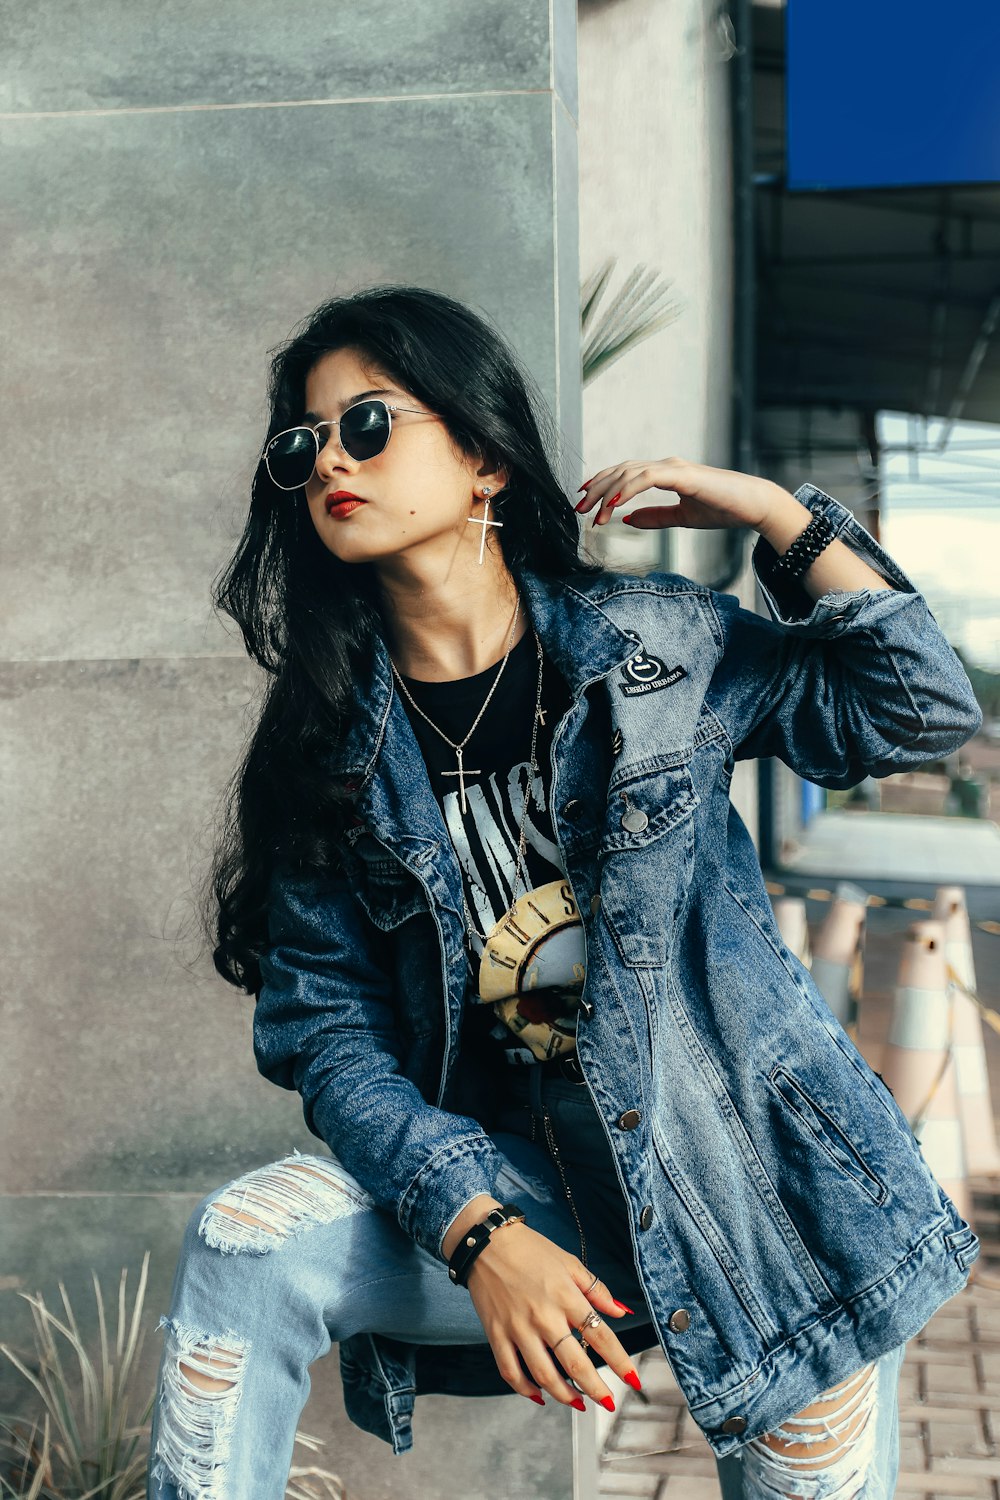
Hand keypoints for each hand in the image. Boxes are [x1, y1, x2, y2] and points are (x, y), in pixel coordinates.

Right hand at [465, 1221, 640, 1409]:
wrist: (487, 1242)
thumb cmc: (530, 1249)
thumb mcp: (569, 1262)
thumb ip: (596, 1289)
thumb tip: (620, 1311)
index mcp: (566, 1296)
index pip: (600, 1335)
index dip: (619, 1361)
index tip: (632, 1378)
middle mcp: (543, 1316)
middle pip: (574, 1363)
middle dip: (596, 1388)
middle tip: (608, 1402)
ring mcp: (518, 1328)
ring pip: (544, 1375)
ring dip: (564, 1395)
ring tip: (578, 1402)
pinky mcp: (496, 1334)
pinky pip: (510, 1372)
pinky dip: (525, 1390)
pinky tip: (539, 1395)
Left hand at [576, 457, 785, 531]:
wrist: (753, 506)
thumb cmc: (723, 509)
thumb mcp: (682, 518)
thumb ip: (655, 517)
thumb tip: (627, 520)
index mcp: (665, 473)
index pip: (625, 473)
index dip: (602, 484)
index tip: (585, 501)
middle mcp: (666, 466)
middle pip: (621, 470)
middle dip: (597, 489)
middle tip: (579, 508)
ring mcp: (673, 467)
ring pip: (629, 472)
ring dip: (608, 492)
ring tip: (593, 512)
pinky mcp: (682, 475)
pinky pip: (647, 478)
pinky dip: (627, 489)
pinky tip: (613, 504)